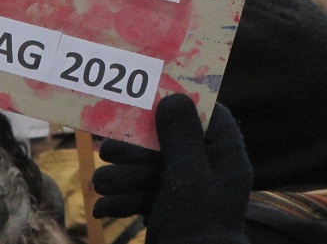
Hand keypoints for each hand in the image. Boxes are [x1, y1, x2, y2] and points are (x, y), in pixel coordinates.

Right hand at [94, 94, 251, 243]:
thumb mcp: (188, 177)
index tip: (148, 99)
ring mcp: (188, 190)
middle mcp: (209, 168)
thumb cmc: (195, 228)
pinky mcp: (170, 209)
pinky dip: (126, 201)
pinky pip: (145, 193)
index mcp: (225, 155)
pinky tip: (105, 210)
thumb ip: (180, 135)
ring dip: (124, 177)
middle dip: (135, 149)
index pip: (209, 113)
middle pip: (170, 139)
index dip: (180, 102)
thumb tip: (173, 98)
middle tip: (106, 150)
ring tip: (101, 185)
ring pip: (151, 167)